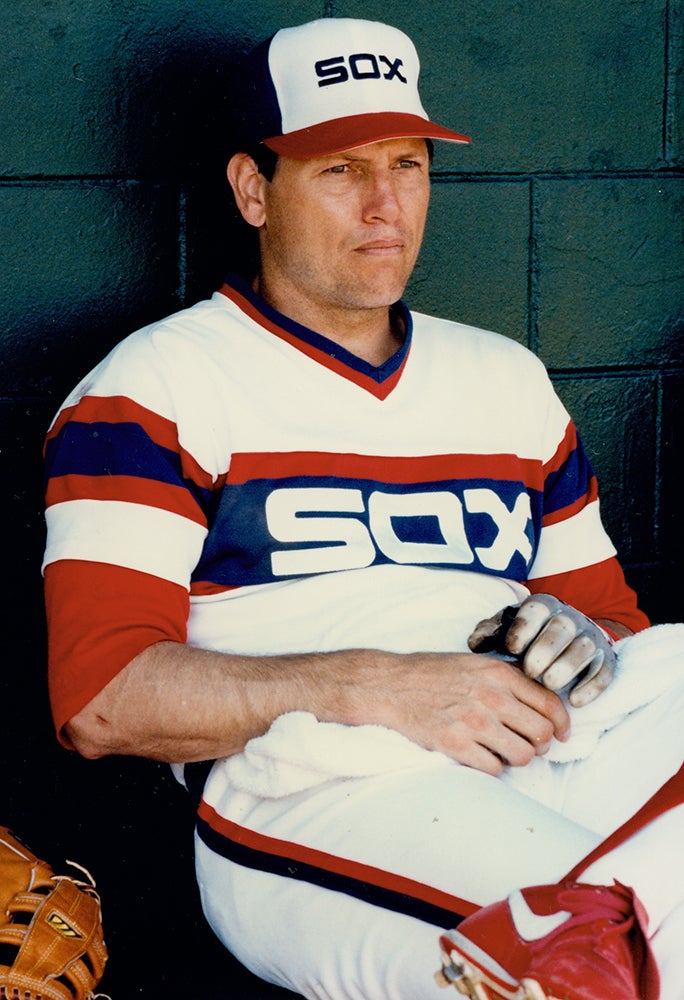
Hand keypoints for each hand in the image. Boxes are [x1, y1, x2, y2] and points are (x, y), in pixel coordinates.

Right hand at [337, 650, 570, 775]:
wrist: (391, 684)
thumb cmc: (434, 673)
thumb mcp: (475, 663)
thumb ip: (508, 679)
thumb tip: (543, 705)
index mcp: (499, 673)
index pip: (551, 704)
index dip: (563, 724)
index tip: (561, 735)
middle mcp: (491, 697)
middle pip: (542, 734)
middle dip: (540, 744)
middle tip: (528, 745)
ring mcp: (473, 722)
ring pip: (523, 756)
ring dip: (517, 758)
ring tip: (503, 752)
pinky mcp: (455, 745)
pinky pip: (494, 769)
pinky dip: (492, 767)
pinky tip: (481, 756)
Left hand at [468, 594, 615, 706]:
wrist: (564, 641)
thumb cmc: (525, 638)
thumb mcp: (505, 629)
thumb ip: (489, 632)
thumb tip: (475, 643)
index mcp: (542, 607)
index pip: (536, 610)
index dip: (524, 628)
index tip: (512, 648)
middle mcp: (569, 618)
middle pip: (562, 628)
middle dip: (547, 649)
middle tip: (531, 671)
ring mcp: (589, 638)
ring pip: (585, 648)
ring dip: (568, 666)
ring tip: (550, 684)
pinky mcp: (605, 659)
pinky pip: (604, 671)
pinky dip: (592, 686)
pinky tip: (575, 701)